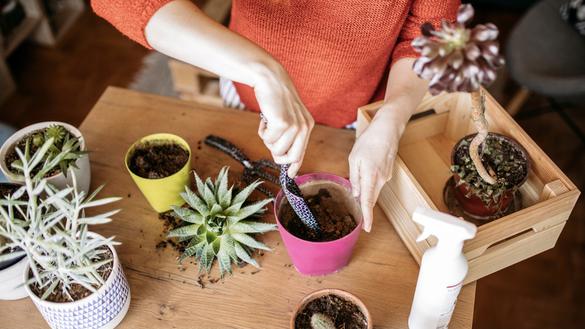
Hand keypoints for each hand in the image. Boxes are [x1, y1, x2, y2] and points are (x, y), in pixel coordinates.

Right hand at [253, 64, 313, 176]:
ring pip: (277, 150)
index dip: (296, 165)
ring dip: (267, 140)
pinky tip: (264, 119)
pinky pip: (268, 140)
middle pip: (291, 157)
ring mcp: (294, 126)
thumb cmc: (275, 98)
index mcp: (307, 126)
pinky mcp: (283, 124)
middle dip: (277, 155)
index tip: (290, 174)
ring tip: (268, 123)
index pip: (302, 152)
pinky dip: (262, 132)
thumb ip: (289, 135)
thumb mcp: (288, 117)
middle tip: (270, 140)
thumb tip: (282, 158)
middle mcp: (304, 127)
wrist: (270, 79)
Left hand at [349, 108, 406, 231]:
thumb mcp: (354, 159)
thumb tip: (357, 194)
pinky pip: (377, 182)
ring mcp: (386, 176)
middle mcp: (381, 179)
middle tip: (360, 216)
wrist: (387, 129)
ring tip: (359, 174)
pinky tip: (366, 169)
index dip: (367, 216)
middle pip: (372, 198)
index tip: (367, 228)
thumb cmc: (369, 141)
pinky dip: (370, 182)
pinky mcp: (388, 172)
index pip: (368, 201)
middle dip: (365, 207)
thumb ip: (355, 178)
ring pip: (374, 190)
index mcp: (370, 176)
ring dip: (366, 190)